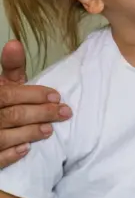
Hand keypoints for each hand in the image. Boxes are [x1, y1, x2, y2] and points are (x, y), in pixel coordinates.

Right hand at [0, 40, 70, 167]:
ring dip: (30, 133)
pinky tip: (26, 149)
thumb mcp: (3, 84)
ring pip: (4, 137)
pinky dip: (11, 154)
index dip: (33, 95)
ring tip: (50, 129)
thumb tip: (14, 43)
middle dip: (41, 113)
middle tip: (65, 112)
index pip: (8, 94)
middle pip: (12, 115)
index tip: (57, 96)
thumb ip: (12, 67)